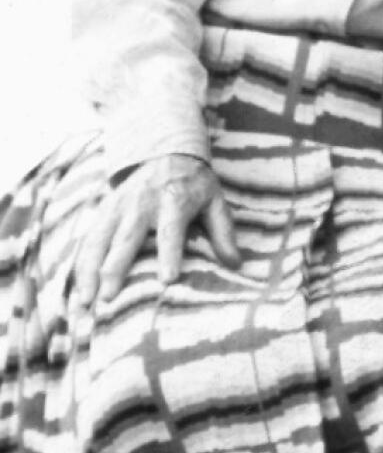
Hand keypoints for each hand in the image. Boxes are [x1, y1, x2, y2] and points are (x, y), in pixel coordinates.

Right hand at [74, 153, 240, 307]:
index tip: (167, 279)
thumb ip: (223, 232)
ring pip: (100, 240)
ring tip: (86, 302)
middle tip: (108, 299)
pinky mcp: (105, 209)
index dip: (170, 253)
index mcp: (174, 200)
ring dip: (90, 271)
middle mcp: (143, 203)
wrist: (168, 151)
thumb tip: (236, 264)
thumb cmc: (195, 185)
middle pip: (127, 238)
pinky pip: (88, 239)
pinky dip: (80, 264)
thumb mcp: (215, 201)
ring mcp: (119, 205)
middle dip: (115, 268)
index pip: (171, 229)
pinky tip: (77, 290)